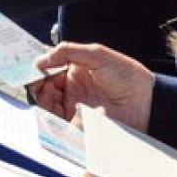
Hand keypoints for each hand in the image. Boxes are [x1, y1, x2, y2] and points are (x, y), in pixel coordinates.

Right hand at [34, 42, 155, 132]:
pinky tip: (54, 96)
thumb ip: (68, 51)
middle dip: (35, 79)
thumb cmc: (127, 76)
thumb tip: (41, 59)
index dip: (38, 65)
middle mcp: (72, 90)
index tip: (29, 61)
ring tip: (46, 85)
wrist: (146, 100)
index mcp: (75, 71)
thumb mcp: (97, 54)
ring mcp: (73, 107)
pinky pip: (56, 120)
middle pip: (43, 86)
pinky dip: (50, 109)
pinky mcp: (77, 124)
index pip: (49, 68)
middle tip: (35, 74)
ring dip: (41, 93)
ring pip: (46, 103)